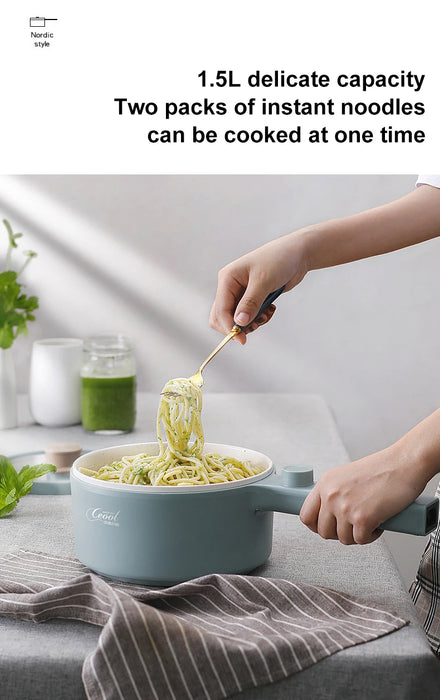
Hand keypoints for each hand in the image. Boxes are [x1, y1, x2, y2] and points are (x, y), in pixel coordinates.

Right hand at [209, 232, 308, 343]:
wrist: (297, 254)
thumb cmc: (279, 259)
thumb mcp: (264, 281)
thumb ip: (251, 303)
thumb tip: (239, 323)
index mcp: (228, 278)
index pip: (221, 309)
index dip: (229, 326)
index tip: (241, 339)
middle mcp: (231, 286)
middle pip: (223, 316)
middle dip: (238, 326)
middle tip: (256, 326)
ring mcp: (242, 292)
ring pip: (237, 318)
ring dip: (251, 322)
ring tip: (266, 315)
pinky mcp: (253, 297)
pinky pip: (249, 315)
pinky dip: (258, 318)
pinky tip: (270, 310)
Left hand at [299, 446, 424, 544]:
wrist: (403, 464)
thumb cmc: (382, 469)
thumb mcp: (346, 476)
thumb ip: (335, 492)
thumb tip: (329, 514)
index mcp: (325, 483)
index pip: (306, 514)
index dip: (316, 526)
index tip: (326, 527)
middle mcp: (331, 495)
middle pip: (323, 531)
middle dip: (339, 533)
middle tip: (352, 527)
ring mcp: (345, 508)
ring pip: (343, 538)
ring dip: (357, 535)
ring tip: (369, 522)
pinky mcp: (362, 519)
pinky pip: (360, 540)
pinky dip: (371, 536)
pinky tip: (378, 524)